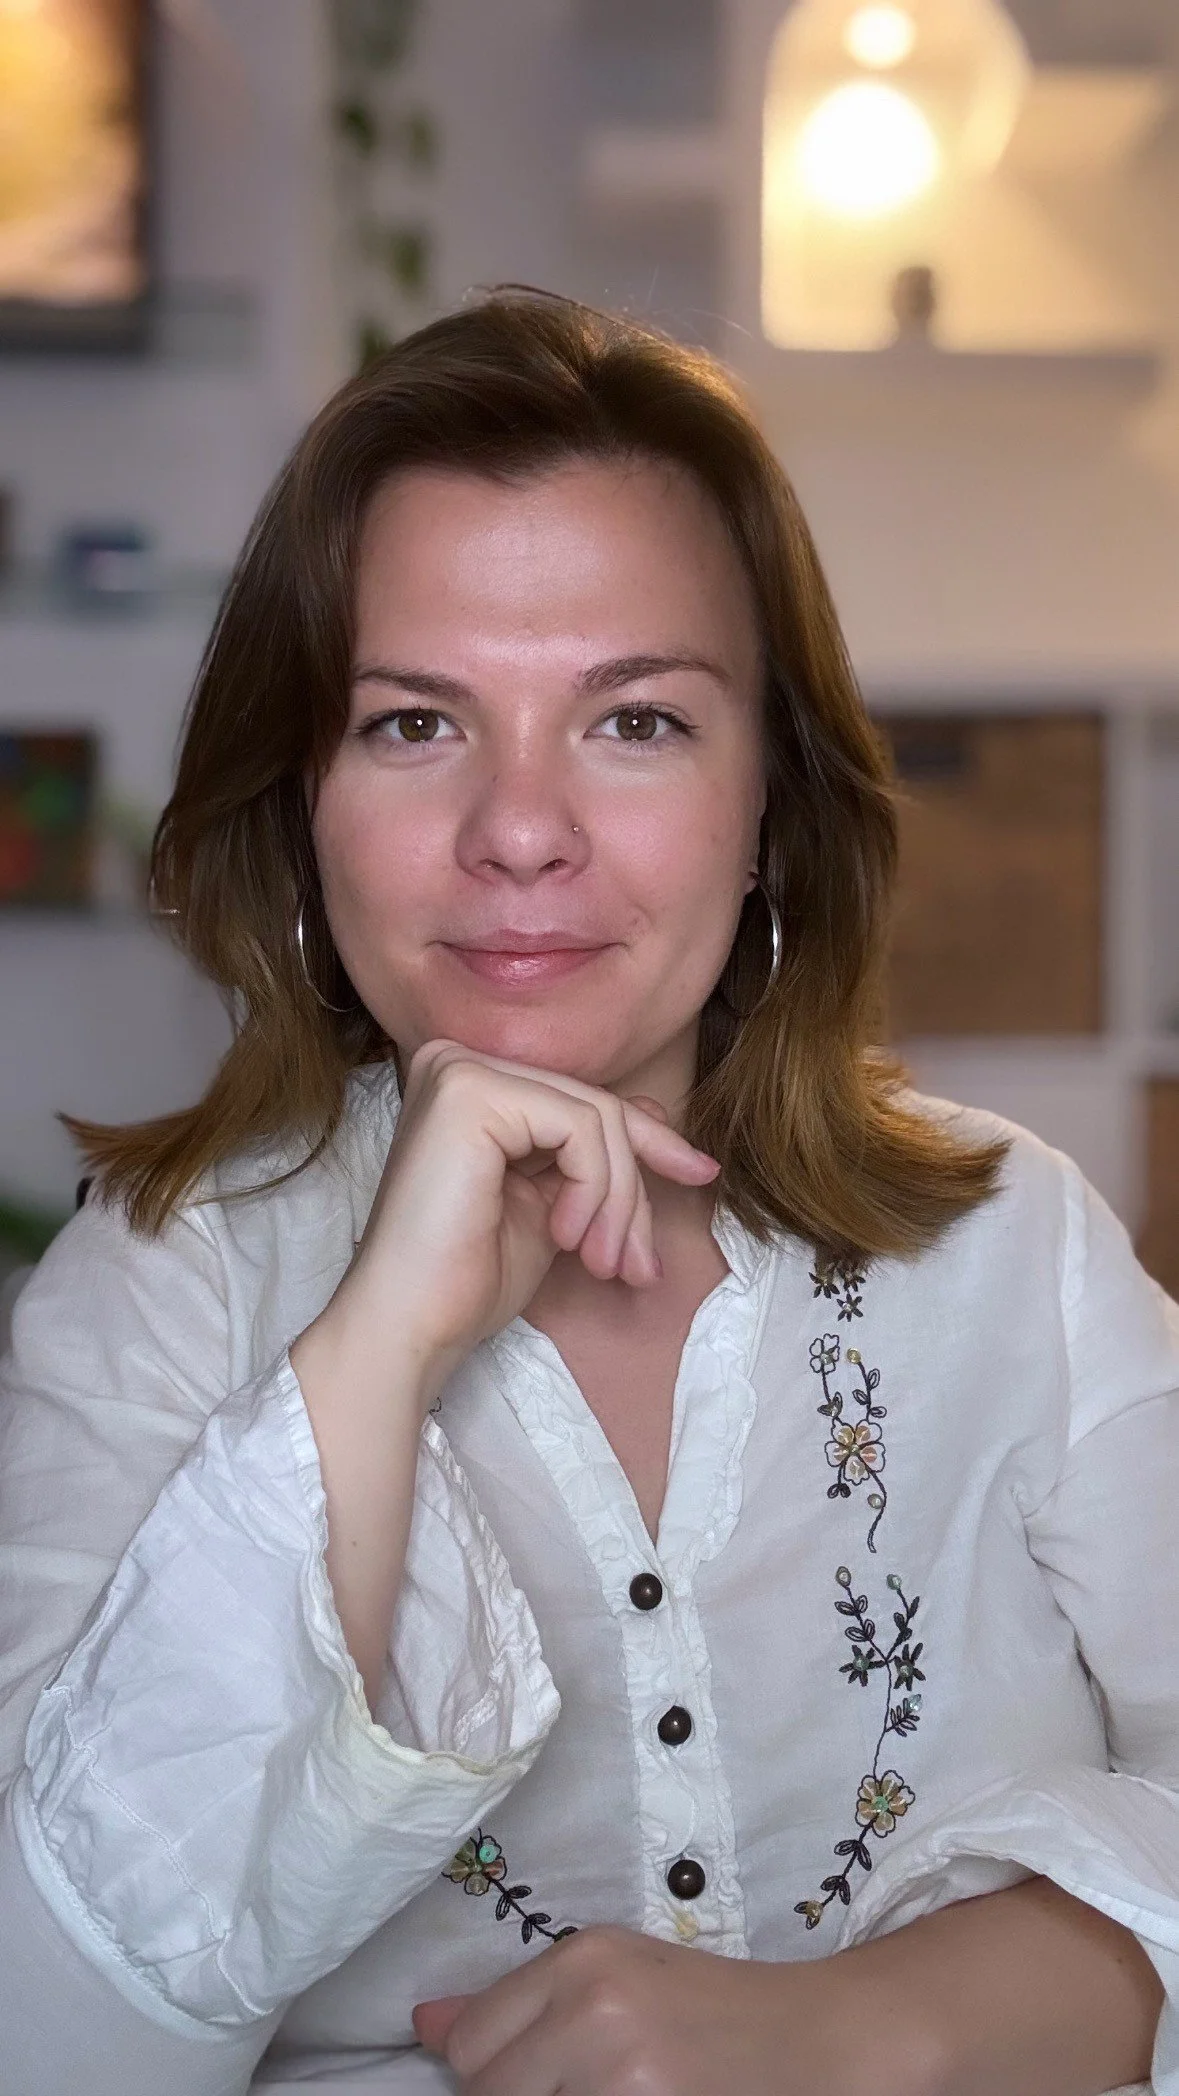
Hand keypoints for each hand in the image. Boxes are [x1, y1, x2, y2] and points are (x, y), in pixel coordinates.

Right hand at [329, 1041, 719, 1393]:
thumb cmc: (468, 1278)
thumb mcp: (553, 1203)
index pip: (583, 1101)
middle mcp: (456, 1061)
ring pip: (597, 1117)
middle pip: (596, 1107)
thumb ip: (591, 1157)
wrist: (410, 1327)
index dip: (649, 1143)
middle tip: (639, 1264)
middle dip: (633, 1191)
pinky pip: (581, 1128)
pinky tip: (567, 1237)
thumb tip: (657, 1118)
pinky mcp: (469, 1093)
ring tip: (604, 1263)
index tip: (702, 1175)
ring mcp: (459, 1071)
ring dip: (617, 1202)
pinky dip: (594, 1190)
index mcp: (470, 1084)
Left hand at [411, 1923, 883, 2095]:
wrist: (826, 2042)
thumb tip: (423, 2027)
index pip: (469, 2050)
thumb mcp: (618, 1981)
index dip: (498, 2079)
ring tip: (625, 2094)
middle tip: (592, 2088)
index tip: (547, 2081)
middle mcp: (591, 2011)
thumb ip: (517, 2006)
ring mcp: (620, 2079)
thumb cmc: (718, 2013)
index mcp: (580, 1960)